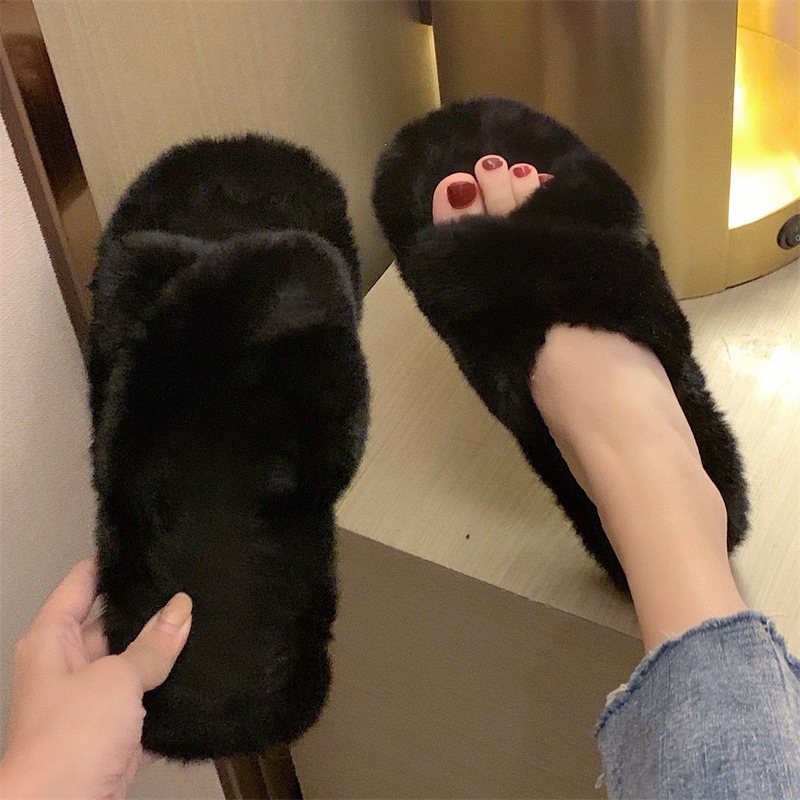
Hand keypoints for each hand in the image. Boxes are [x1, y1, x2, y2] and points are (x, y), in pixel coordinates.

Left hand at [0, 559, 191, 798]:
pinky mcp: (111, 734)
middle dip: (149, 611)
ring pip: (133, 665)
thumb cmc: (68, 738)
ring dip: (162, 656)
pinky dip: (169, 698)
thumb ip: (153, 644)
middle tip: (191, 585)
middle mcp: (68, 666)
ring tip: (205, 625)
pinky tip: (201, 681)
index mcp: (53, 641)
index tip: (145, 544)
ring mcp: (90, 702)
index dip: (109, 563)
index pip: (81, 584)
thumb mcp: (116, 679)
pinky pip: (145, 705)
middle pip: (112, 625)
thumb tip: (182, 608)